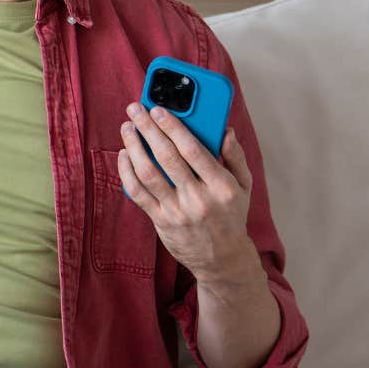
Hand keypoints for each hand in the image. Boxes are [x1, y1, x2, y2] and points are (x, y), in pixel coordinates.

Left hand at [119, 103, 257, 283]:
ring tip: (127, 127)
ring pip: (148, 173)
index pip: (193, 150)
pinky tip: (124, 154)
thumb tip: (225, 130)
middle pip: (167, 157)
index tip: (159, 109)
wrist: (222, 259)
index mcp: (222, 186)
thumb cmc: (231, 215)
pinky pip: (137, 193)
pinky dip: (127, 172)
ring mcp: (177, 212)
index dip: (173, 127)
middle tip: (136, 109)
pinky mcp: (160, 221)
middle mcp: (199, 199)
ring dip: (133, 147)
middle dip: (148, 129)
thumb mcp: (244, 186)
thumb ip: (235, 156)